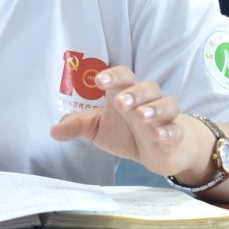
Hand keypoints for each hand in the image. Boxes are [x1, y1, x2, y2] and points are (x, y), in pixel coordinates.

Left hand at [49, 65, 198, 176]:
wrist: (156, 153)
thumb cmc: (125, 133)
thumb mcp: (97, 129)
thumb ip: (77, 126)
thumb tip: (53, 131)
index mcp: (126, 93)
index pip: (123, 76)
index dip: (113, 75)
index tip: (99, 80)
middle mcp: (147, 101)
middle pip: (147, 87)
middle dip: (134, 93)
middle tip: (120, 102)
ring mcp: (163, 118)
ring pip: (166, 104)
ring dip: (154, 108)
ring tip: (141, 116)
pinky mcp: (174, 136)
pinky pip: (175, 130)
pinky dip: (168, 130)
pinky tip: (158, 134)